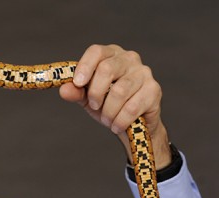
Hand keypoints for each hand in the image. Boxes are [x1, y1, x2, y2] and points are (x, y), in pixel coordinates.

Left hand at [59, 44, 170, 168]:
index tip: (78, 83)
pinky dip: (120, 120)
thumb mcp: (88, 98)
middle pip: (107, 69)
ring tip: (107, 119)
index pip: (96, 51)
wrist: (132, 124)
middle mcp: (129, 59)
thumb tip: (64, 89)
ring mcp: (144, 73)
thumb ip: (76, 92)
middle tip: (94, 106)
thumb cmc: (108, 105)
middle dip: (96, 92)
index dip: (85, 66)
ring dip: (108, 111)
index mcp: (110, 55)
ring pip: (119, 91)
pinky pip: (132, 107)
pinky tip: (116, 125)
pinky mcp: (154, 90)